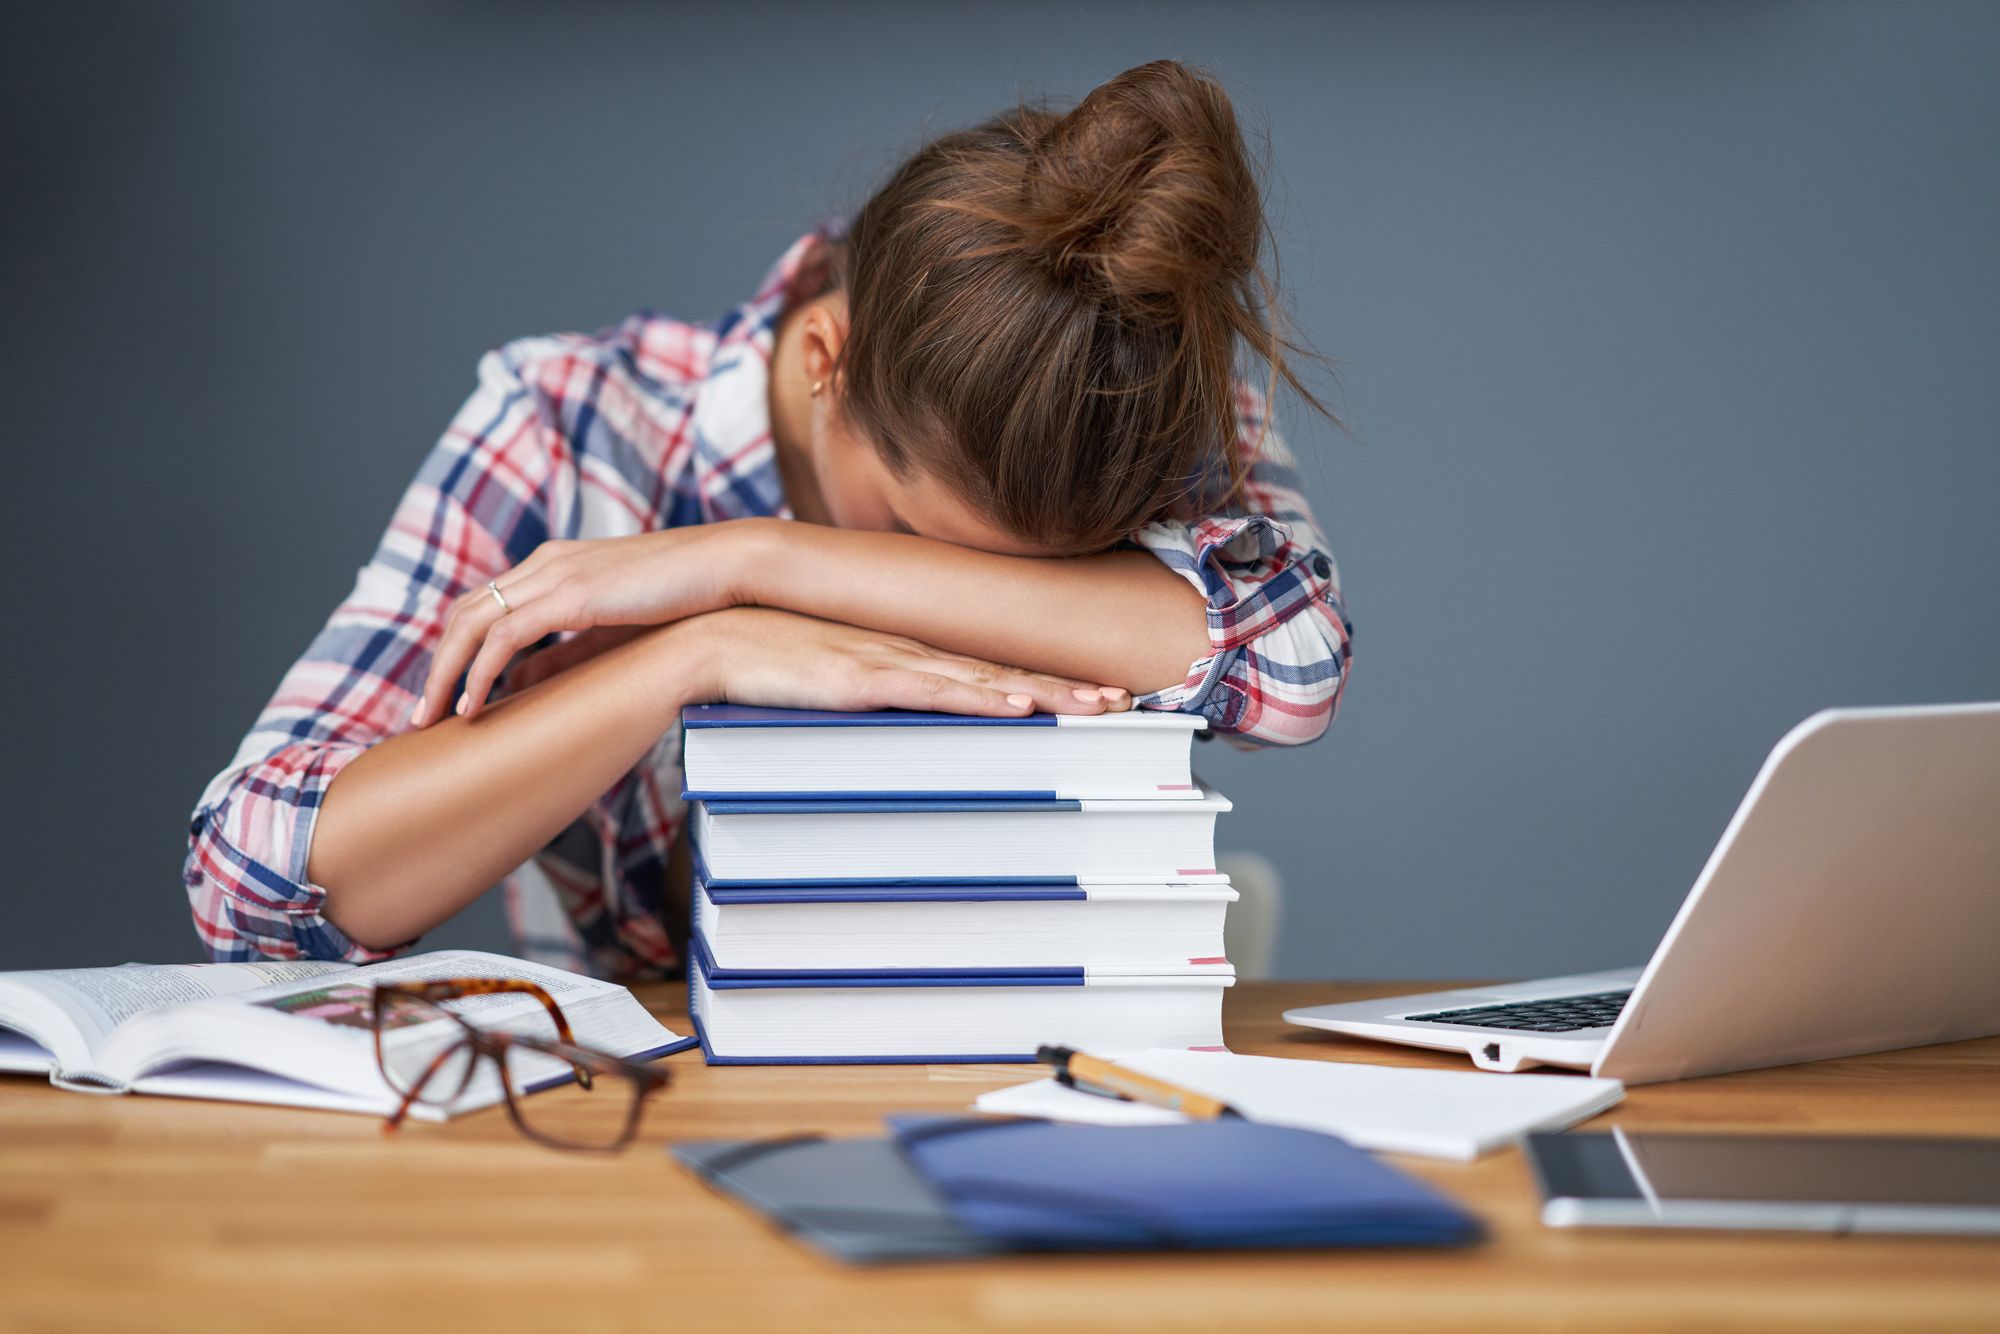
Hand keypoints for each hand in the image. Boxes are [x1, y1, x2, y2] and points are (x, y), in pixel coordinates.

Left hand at [412, 524, 757, 726]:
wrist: (725, 566)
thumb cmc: (684, 596)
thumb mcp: (611, 626)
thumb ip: (563, 649)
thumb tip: (515, 678)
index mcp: (553, 564)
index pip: (481, 604)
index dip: (454, 650)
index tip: (443, 694)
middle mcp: (544, 562)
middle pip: (463, 613)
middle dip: (436, 666)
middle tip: (421, 715)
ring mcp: (554, 574)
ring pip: (471, 625)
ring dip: (444, 674)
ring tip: (430, 719)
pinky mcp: (570, 595)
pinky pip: (504, 639)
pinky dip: (479, 674)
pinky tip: (471, 707)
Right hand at [667, 607, 1131, 716]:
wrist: (706, 644)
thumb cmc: (760, 673)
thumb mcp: (826, 695)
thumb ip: (864, 713)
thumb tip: (893, 747)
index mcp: (903, 659)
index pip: (988, 676)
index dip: (1044, 687)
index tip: (1092, 699)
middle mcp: (908, 655)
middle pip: (1003, 677)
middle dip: (1067, 690)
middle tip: (1124, 702)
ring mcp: (888, 662)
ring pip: (985, 683)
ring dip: (1045, 695)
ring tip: (1097, 705)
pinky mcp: (861, 678)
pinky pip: (935, 692)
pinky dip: (981, 700)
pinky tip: (1019, 707)